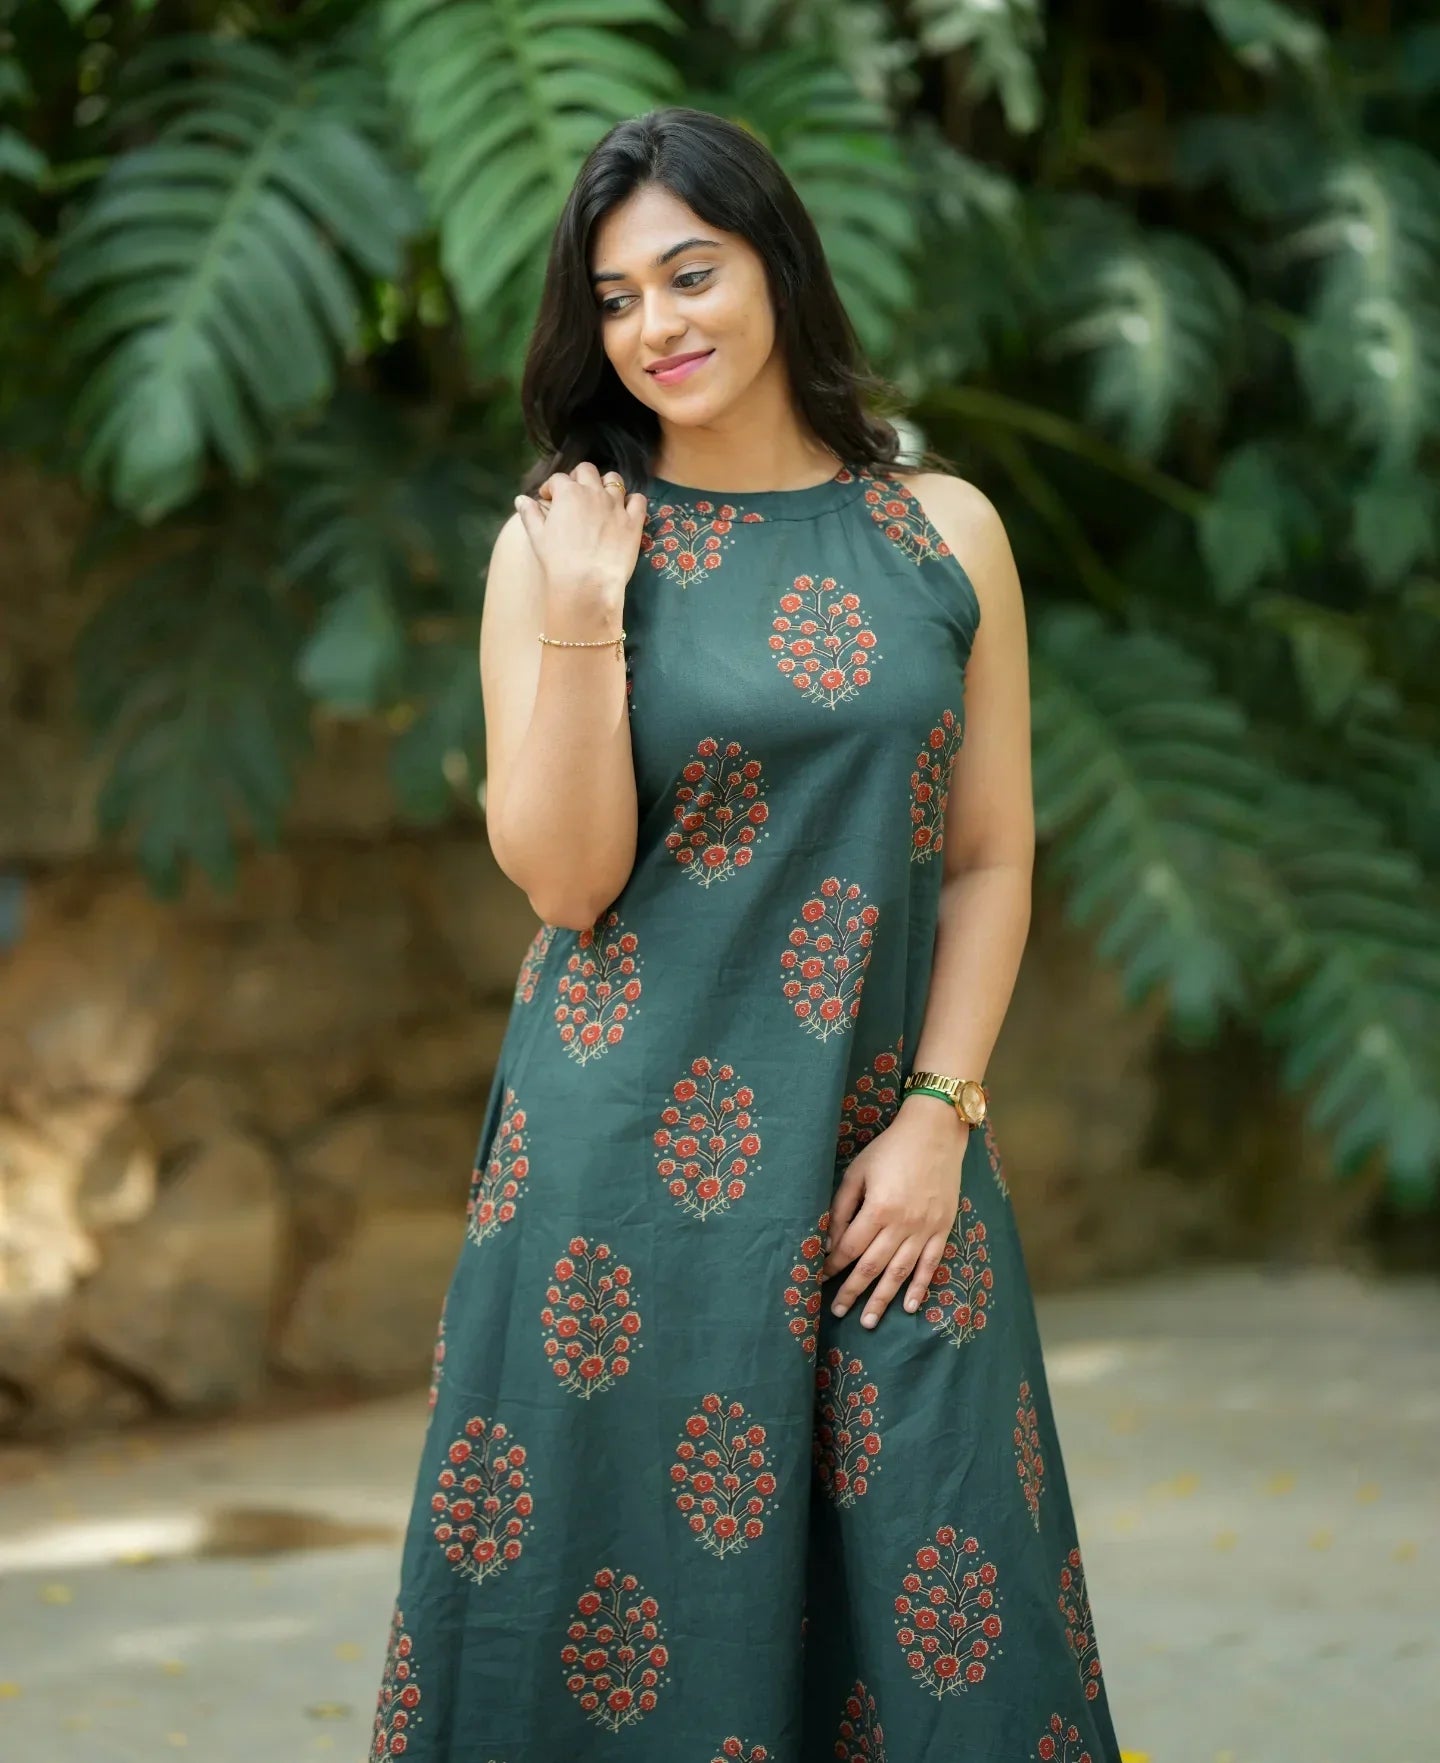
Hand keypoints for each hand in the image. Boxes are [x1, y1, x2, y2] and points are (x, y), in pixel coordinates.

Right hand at [514, 462, 647, 602]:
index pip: (558, 479)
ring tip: (601, 498)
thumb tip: (521, 499)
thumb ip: (530, 513)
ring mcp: (616, 505)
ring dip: (606, 484)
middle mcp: (593, 492)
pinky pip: (638, 500)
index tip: (548, 498)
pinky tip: (625, 510)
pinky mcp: (634, 521)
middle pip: (587, 471)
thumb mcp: (537, 536)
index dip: (551, 487)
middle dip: (578, 478)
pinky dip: (632, 501)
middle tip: (575, 494)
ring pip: (614, 480)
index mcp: (568, 493)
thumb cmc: (558, 561)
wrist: (587, 584)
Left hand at [820, 1100, 966, 1328]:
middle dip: (853, 1291)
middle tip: (838, 1312)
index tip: (821, 1278)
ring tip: (868, 1321)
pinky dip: (920, 1287)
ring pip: (900, 1273)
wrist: (935, 1133)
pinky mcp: (943, 1229)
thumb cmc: (890, 1149)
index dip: (834, 1265)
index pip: (850, 1247)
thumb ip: (842, 1206)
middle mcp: (902, 1224)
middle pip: (873, 1266)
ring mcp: (925, 1229)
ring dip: (883, 1299)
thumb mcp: (858, 1171)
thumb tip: (831, 1241)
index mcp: (878, 1208)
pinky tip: (909, 1306)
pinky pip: (931, 1265)